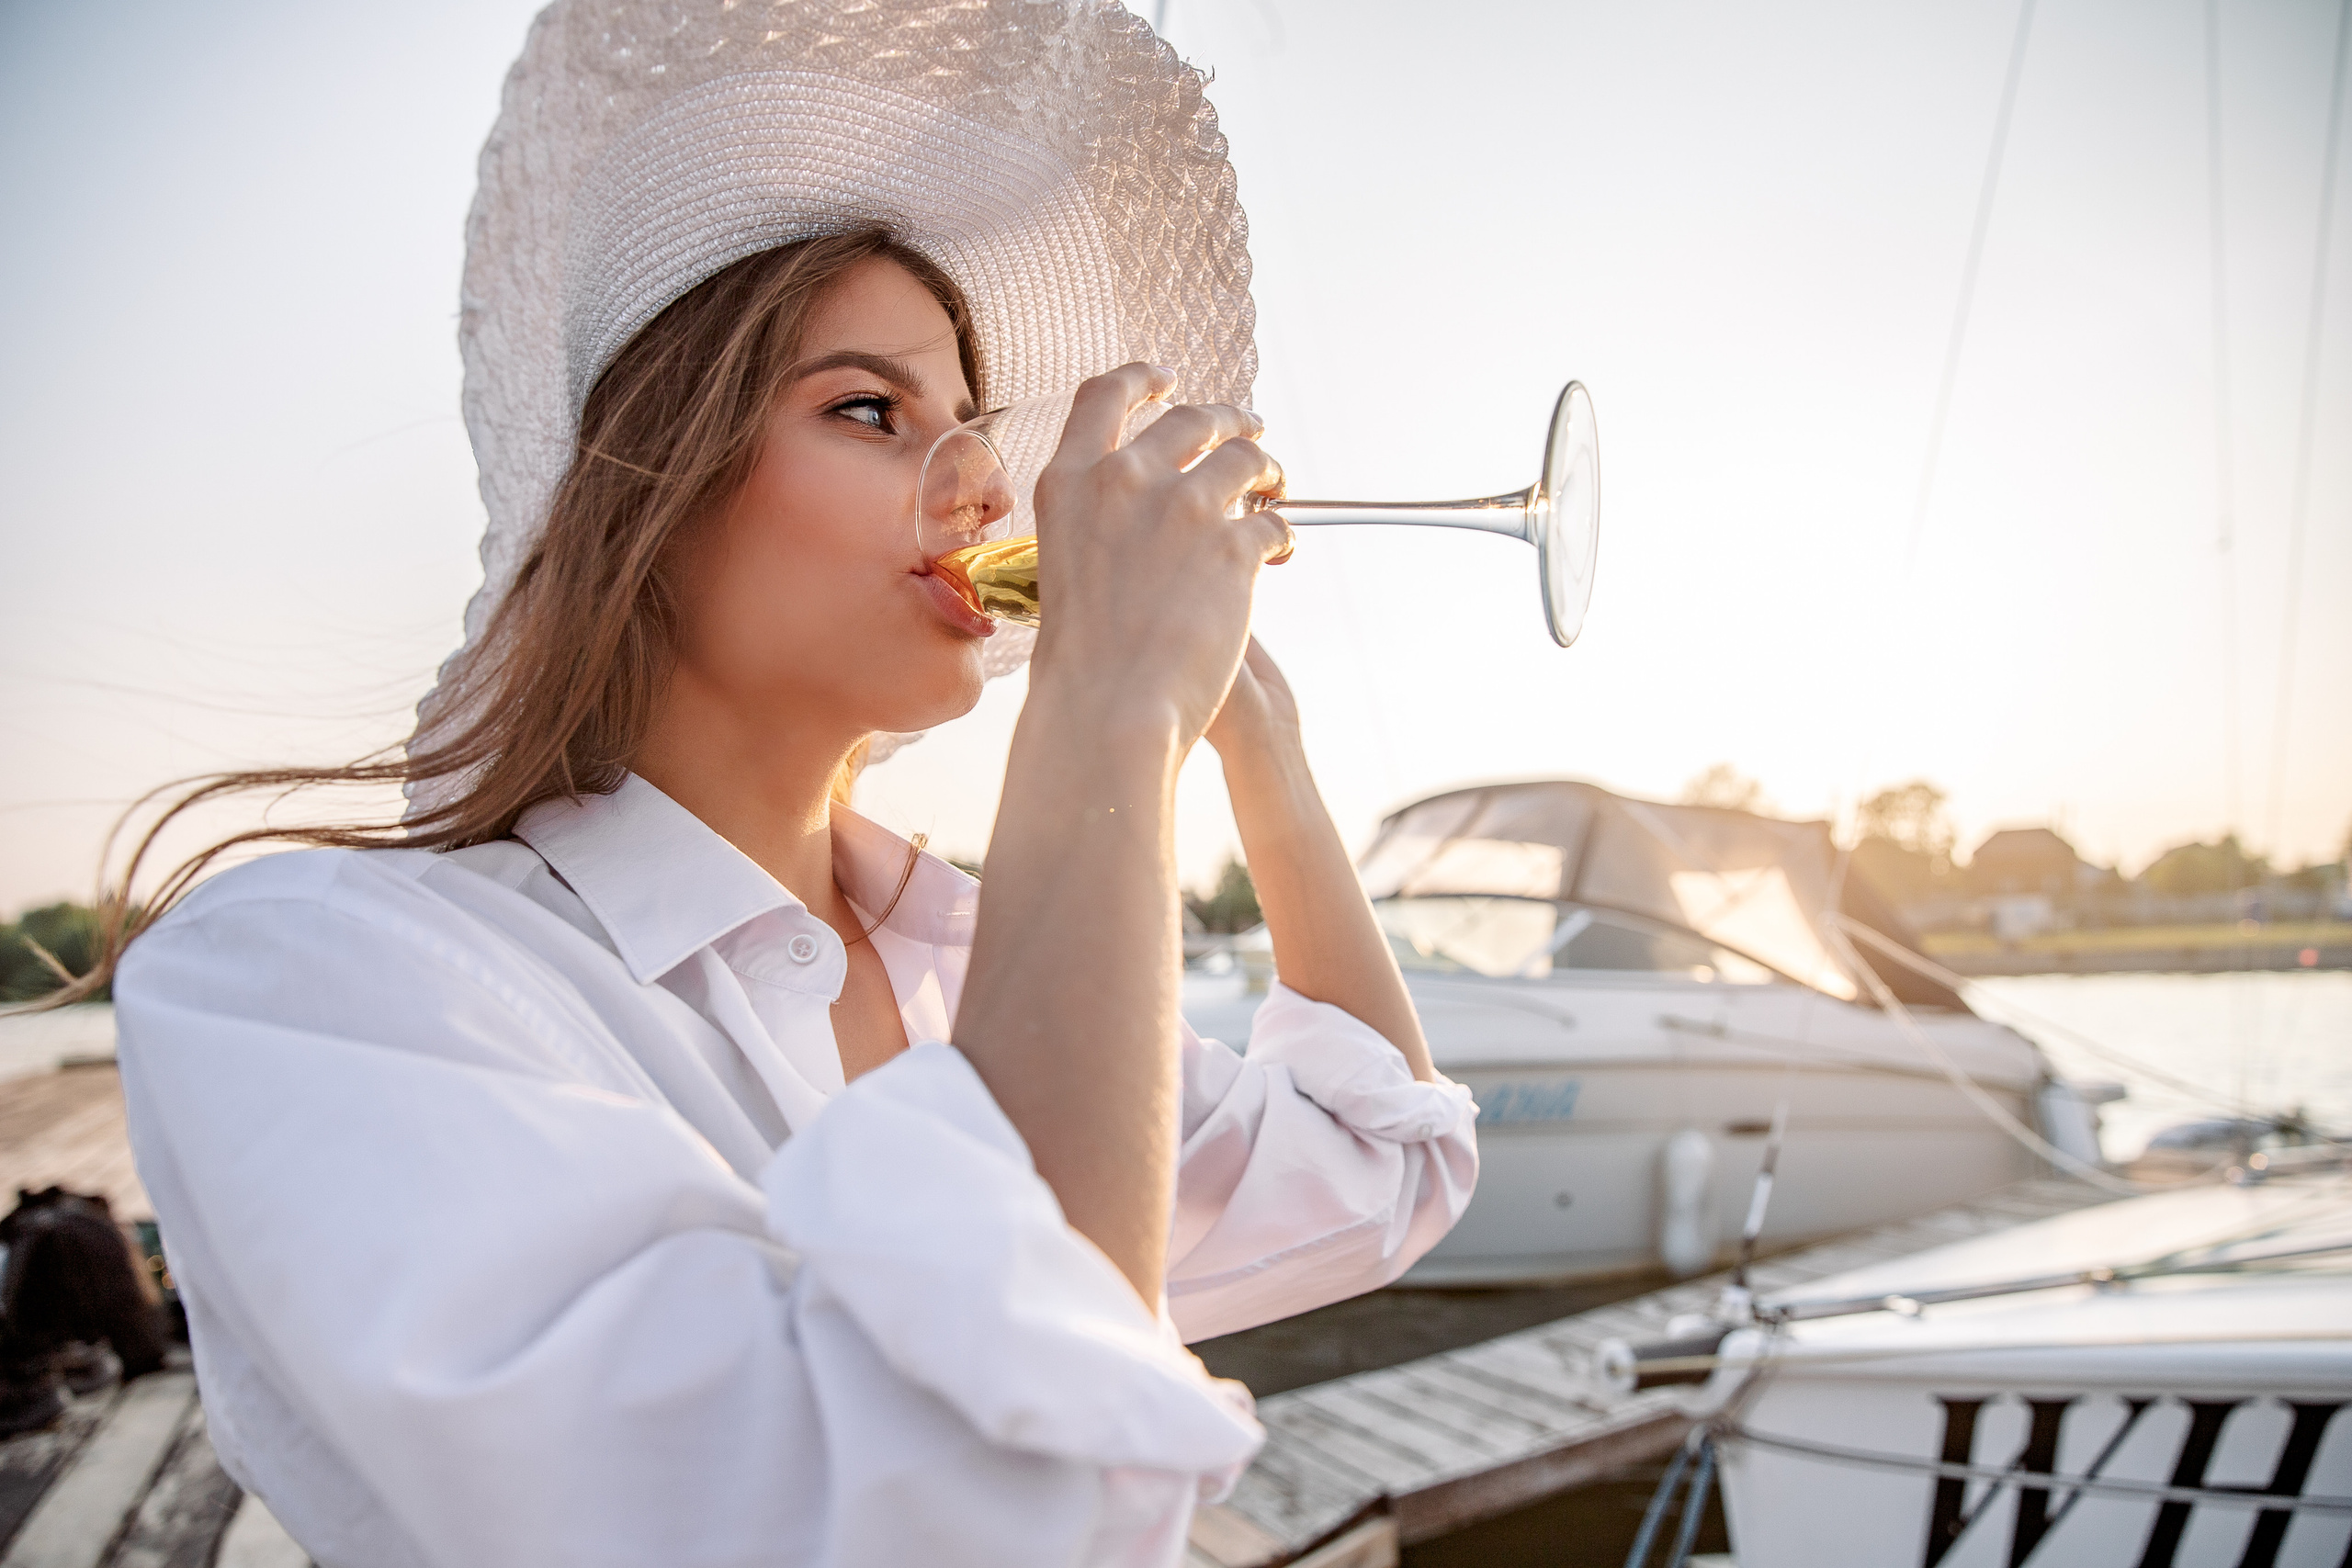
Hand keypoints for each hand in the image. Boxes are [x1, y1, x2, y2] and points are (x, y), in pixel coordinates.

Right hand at [1028, 364, 1291, 751]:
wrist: (1109, 709)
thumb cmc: (1081, 662)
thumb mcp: (1064, 567)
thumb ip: (1099, 526)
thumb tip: (1141, 520)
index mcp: (1069, 483)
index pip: (1104, 397)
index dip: (1142, 379)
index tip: (1168, 380)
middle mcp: (1125, 480)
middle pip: (1189, 418)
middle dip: (1226, 418)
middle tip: (1248, 431)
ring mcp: (1182, 508)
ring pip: (1245, 459)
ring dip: (1266, 469)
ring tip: (1274, 488)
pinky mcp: (1233, 546)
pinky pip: (1273, 524)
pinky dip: (1280, 536)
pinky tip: (1278, 555)